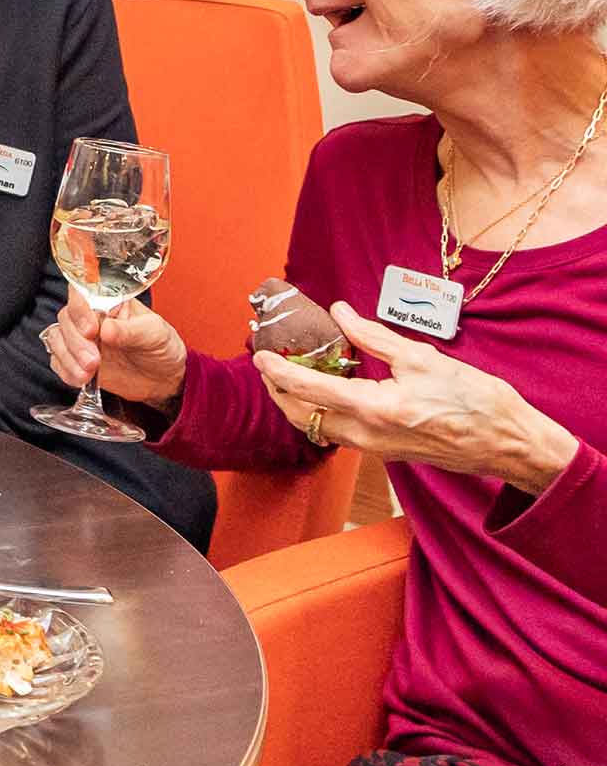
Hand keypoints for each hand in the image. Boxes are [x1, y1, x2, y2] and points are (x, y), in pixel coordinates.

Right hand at [45, 294, 186, 409]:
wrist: (163, 379)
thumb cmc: (162, 347)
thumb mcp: (154, 334)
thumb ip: (131, 330)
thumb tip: (107, 328)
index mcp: (109, 302)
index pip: (82, 294)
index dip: (80, 310)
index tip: (91, 330)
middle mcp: (90, 317)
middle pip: (66, 319)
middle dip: (76, 343)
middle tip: (94, 361)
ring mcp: (80, 339)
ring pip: (57, 339)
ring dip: (68, 358)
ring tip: (89, 373)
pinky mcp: (75, 359)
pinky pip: (57, 362)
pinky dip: (67, 371)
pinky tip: (83, 379)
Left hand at [252, 301, 579, 493]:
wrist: (506, 442)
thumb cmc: (474, 399)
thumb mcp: (422, 358)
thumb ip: (374, 336)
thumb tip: (340, 312)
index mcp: (374, 409)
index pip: (309, 390)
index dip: (279, 372)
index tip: (260, 355)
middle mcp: (366, 435)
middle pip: (302, 417)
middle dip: (278, 392)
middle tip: (268, 366)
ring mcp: (374, 449)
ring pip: (318, 429)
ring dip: (297, 405)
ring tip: (289, 377)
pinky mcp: (384, 453)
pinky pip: (338, 434)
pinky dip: (321, 414)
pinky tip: (325, 394)